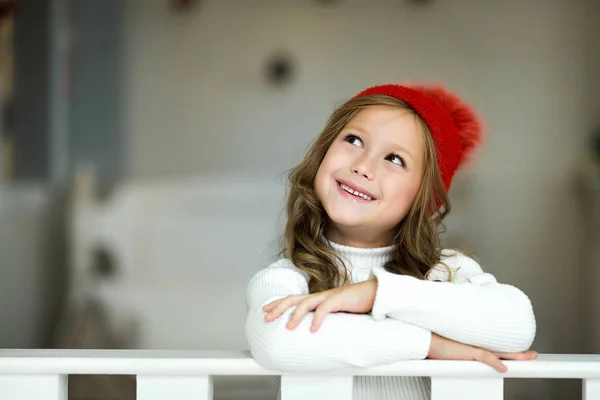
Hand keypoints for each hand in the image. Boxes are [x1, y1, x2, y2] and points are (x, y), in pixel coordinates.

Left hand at [262, 280, 377, 331]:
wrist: (372, 294)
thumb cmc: (353, 304)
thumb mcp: (333, 312)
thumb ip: (321, 317)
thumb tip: (311, 330)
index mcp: (316, 298)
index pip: (292, 299)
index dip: (277, 303)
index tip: (264, 309)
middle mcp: (319, 296)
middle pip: (293, 299)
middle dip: (278, 307)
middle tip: (266, 317)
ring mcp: (328, 296)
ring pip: (306, 303)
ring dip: (295, 315)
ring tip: (288, 328)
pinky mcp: (339, 299)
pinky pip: (325, 309)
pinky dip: (318, 319)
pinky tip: (313, 329)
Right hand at [428, 333, 537, 371]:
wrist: (426, 338)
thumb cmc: (436, 342)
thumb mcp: (453, 349)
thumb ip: (464, 353)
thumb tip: (467, 356)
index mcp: (474, 344)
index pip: (496, 349)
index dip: (510, 350)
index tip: (520, 350)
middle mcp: (476, 344)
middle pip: (502, 349)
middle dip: (519, 353)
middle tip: (533, 354)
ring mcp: (473, 347)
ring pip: (499, 353)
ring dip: (515, 356)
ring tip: (528, 357)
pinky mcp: (468, 351)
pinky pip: (485, 357)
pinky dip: (495, 363)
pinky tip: (504, 368)